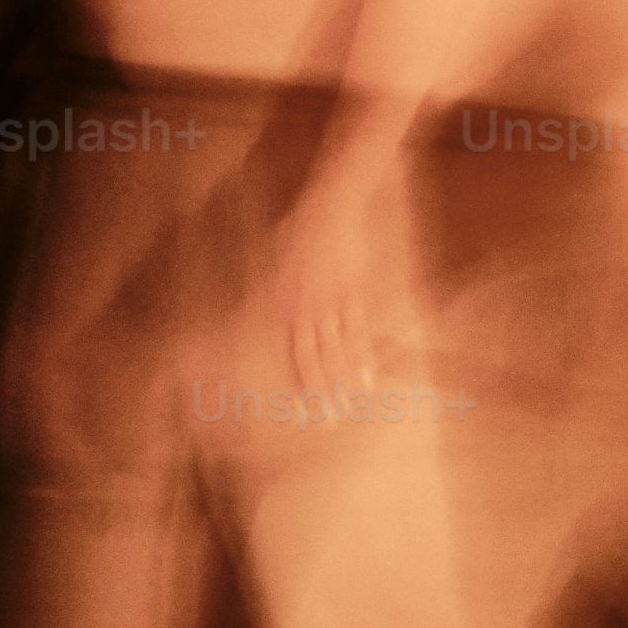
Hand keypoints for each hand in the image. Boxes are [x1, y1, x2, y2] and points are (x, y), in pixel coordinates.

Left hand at [261, 183, 394, 399]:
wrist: (332, 206)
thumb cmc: (301, 230)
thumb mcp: (277, 261)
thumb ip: (274, 293)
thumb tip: (261, 314)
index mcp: (283, 302)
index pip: (289, 351)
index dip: (294, 381)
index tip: (295, 408)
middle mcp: (305, 307)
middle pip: (312, 357)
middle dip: (317, 391)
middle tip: (321, 421)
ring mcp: (331, 302)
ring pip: (336, 350)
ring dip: (341, 383)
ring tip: (346, 409)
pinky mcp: (354, 293)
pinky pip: (358, 333)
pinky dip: (362, 359)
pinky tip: (366, 382)